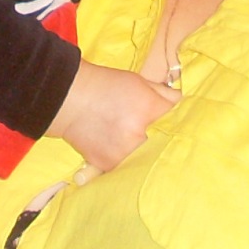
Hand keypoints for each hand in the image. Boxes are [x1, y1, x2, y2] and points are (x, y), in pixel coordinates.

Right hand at [47, 61, 178, 170]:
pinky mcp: (109, 166)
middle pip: (163, 144)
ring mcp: (122, 154)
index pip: (175, 119)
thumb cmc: (104, 86)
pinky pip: (127, 167)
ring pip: (146, 159)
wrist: (69, 99)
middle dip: (164, 140)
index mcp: (147, 109)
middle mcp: (137, 136)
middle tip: (162, 137)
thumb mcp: (137, 82)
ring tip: (140, 145)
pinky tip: (124, 151)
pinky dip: (128, 160)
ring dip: (147, 154)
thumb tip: (179, 103)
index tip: (178, 122)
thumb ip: (163, 94)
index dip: (177, 121)